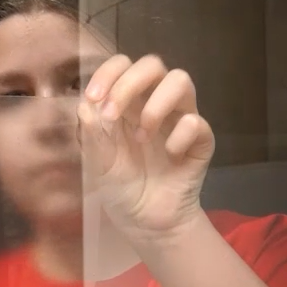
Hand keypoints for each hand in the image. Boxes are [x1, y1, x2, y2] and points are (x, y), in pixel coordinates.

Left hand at [79, 53, 215, 241]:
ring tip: (142, 137)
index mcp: (127, 102)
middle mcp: (154, 103)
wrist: (145, 222)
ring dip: (156, 104)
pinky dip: (180, 136)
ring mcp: (179, 119)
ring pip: (181, 80)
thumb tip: (85, 105)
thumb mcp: (96, 164)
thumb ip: (91, 135)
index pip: (122, 65)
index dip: (108, 72)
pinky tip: (169, 156)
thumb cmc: (119, 187)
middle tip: (112, 114)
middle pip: (153, 64)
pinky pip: (197, 122)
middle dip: (129, 83)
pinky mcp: (200, 140)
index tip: (93, 97)